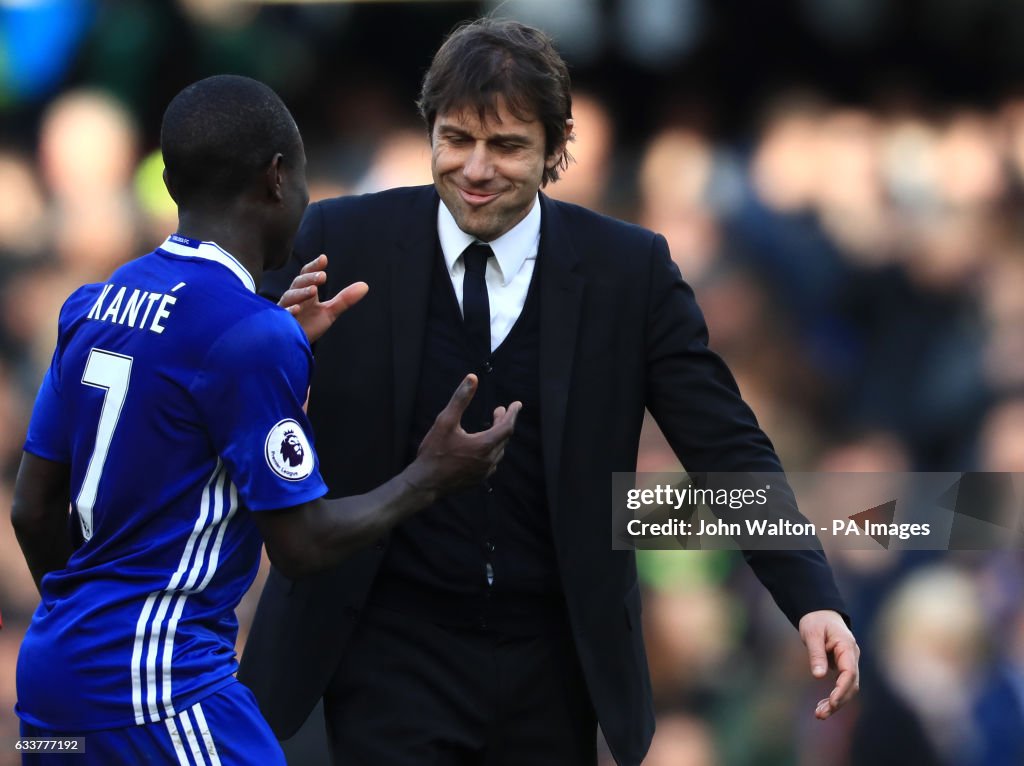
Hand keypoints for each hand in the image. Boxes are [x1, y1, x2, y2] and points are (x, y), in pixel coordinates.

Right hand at [280, 254, 367, 343]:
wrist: (294, 346)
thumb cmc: (309, 325)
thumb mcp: (329, 312)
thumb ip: (344, 299)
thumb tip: (365, 286)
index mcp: (305, 292)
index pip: (308, 275)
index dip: (314, 266)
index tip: (324, 259)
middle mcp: (294, 298)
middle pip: (298, 283)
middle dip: (310, 278)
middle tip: (323, 276)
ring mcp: (285, 309)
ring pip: (290, 297)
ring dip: (301, 292)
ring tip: (313, 290)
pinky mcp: (281, 323)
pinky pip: (282, 315)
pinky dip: (288, 311)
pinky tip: (296, 309)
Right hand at [408, 375, 521, 494]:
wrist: (425, 483)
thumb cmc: (434, 452)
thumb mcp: (445, 421)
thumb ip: (460, 399)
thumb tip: (472, 378)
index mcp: (484, 445)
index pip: (507, 426)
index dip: (513, 413)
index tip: (517, 404)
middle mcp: (488, 460)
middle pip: (504, 438)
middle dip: (503, 422)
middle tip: (499, 410)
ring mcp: (484, 472)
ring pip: (499, 451)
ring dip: (498, 436)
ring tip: (492, 427)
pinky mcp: (478, 480)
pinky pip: (492, 462)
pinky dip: (492, 450)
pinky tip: (483, 447)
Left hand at [799, 609, 859, 719]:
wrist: (820, 613)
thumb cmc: (816, 621)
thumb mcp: (812, 634)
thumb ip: (816, 654)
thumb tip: (818, 676)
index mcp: (847, 646)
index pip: (849, 672)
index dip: (842, 689)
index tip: (832, 702)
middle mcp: (852, 657)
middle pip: (851, 684)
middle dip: (838, 701)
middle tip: (820, 714)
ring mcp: (849, 663)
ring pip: (848, 688)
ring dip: (836, 702)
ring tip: (819, 714)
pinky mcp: (843, 667)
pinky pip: (842, 686)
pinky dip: (833, 697)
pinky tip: (821, 707)